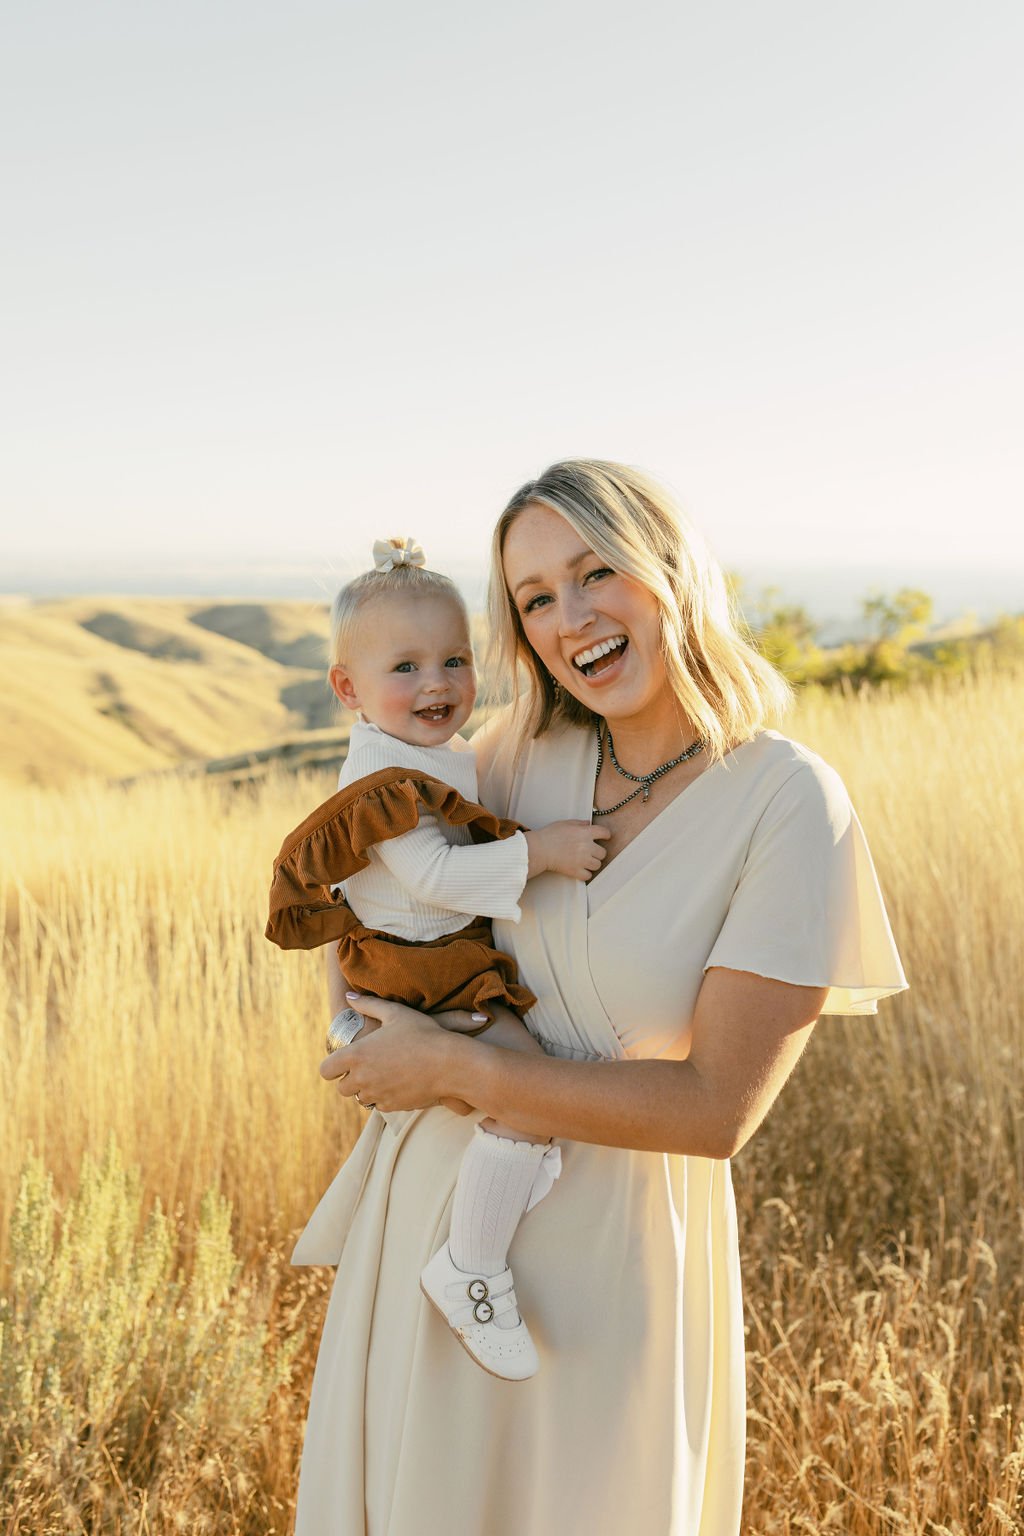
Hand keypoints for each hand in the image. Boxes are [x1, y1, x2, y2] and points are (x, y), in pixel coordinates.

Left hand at [320, 993, 473, 1114]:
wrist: (449, 1063)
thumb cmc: (423, 1033)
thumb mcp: (395, 1013)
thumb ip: (368, 1004)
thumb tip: (348, 997)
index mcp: (357, 1055)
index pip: (326, 1070)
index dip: (332, 1066)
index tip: (342, 1061)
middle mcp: (362, 1078)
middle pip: (342, 1088)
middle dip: (350, 1079)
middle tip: (367, 1067)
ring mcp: (377, 1094)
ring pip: (360, 1098)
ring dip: (367, 1089)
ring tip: (383, 1074)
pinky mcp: (392, 1107)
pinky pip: (379, 1105)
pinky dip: (384, 1097)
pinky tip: (398, 1082)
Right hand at [538, 819, 610, 880]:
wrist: (539, 849)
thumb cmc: (549, 835)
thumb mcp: (565, 824)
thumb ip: (580, 823)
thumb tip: (589, 823)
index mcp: (585, 832)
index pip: (605, 833)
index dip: (606, 835)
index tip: (604, 837)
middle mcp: (587, 846)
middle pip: (603, 853)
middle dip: (598, 852)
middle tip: (590, 852)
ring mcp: (582, 860)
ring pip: (598, 865)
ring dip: (592, 864)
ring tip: (584, 861)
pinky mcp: (576, 871)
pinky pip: (588, 876)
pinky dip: (585, 874)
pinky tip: (580, 870)